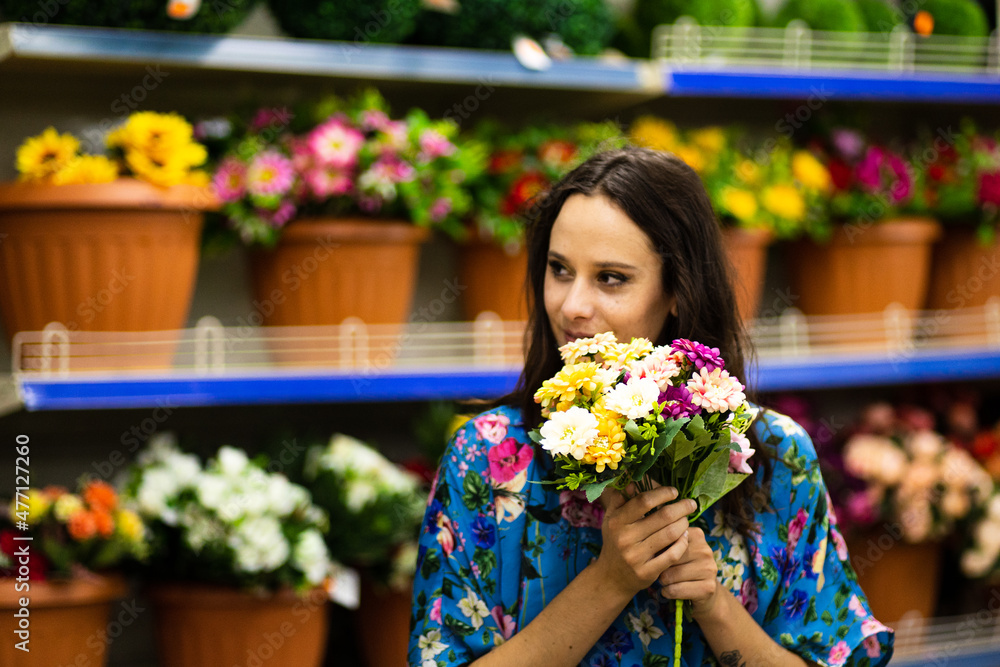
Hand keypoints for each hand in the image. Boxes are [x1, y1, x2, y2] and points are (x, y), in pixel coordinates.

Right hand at [595, 484, 696, 598]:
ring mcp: (636, 556)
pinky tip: (684, 537)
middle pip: (662, 516)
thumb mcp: (612, 519)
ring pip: (671, 534)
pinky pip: (673, 554)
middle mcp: (625, 538)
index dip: (662, 493)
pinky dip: (683, 543)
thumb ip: (621, 499)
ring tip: (687, 520)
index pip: (644, 501)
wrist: (611, 577)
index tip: (674, 491)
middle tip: (690, 504)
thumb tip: (633, 483)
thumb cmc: (615, 541)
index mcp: (616, 521)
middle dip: (681, 507)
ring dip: (684, 524)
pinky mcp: (648, 572)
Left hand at [657, 527, 720, 618]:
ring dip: (663, 581)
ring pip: (669, 576)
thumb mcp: (676, 549)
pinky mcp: (708, 588)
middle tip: (663, 571)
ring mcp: (709, 569)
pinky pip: (675, 590)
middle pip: (668, 559)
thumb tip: (648, 543)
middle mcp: (705, 550)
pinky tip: (670, 590)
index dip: (659, 551)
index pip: (668, 540)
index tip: (659, 556)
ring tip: (667, 581)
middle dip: (660, 567)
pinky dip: (667, 592)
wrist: (705, 590)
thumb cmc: (684, 566)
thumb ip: (665, 542)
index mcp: (697, 535)